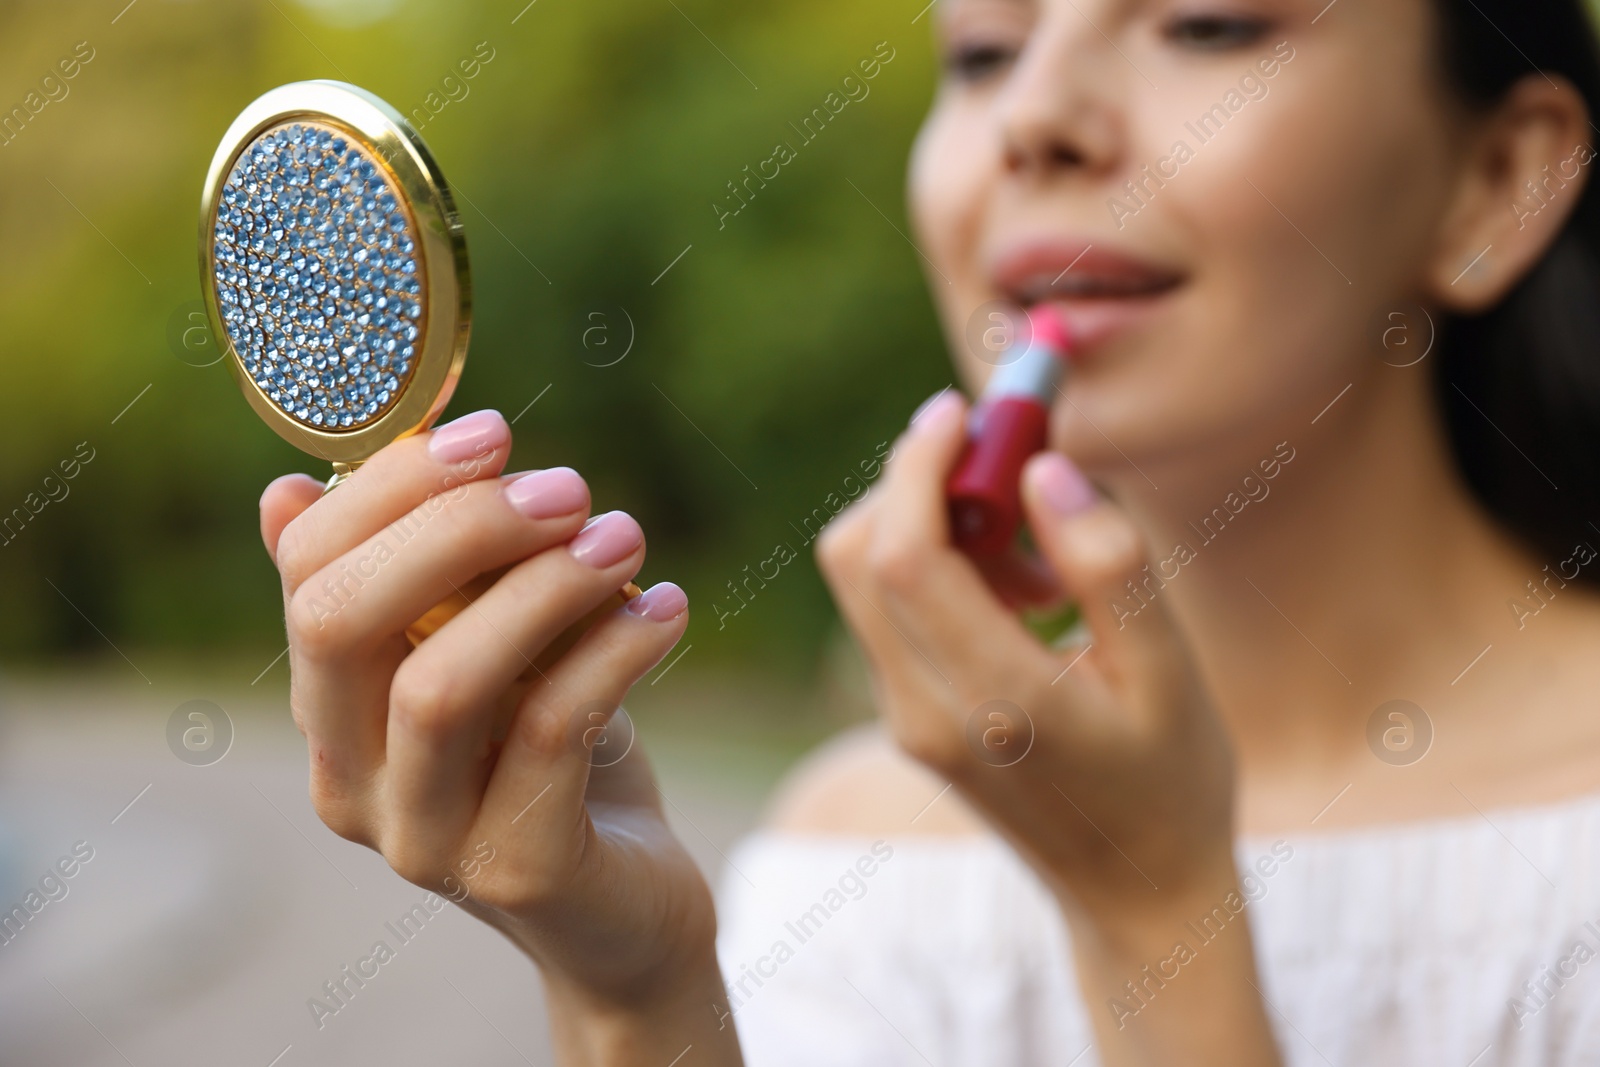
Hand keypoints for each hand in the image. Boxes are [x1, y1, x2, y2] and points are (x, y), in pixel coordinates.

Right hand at [257, 409, 716, 1013]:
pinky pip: (550, 733)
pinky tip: (666, 609)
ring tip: (624, 539)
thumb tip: (285, 491)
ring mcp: (423, 839)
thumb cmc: (554, 757)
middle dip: (456, 529)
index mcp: (333, 713)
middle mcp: (351, 782)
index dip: (390, 488)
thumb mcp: (489, 656)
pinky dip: (613, 650)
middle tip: (565, 486)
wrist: (627, 905)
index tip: (495, 433)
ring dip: (543, 587)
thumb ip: (419, 583)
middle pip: (344, 625)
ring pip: (442, 685)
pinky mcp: (514, 870)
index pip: (309, 577)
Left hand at [816, 391, 1238, 924]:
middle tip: (1006, 465)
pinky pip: (892, 612)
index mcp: (996, 703)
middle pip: (858, 555)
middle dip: (917, 482)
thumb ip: (1108, 565)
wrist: (1133, 896)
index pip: (905, 556)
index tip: (966, 412)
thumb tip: (1043, 469)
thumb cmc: (1171, 784)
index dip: (920, 466)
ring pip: (866, 579)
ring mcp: (905, 720)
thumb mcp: (1171, 672)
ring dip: (935, 527)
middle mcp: (925, 712)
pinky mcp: (906, 717)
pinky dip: (939, 570)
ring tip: (1044, 566)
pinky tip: (1027, 598)